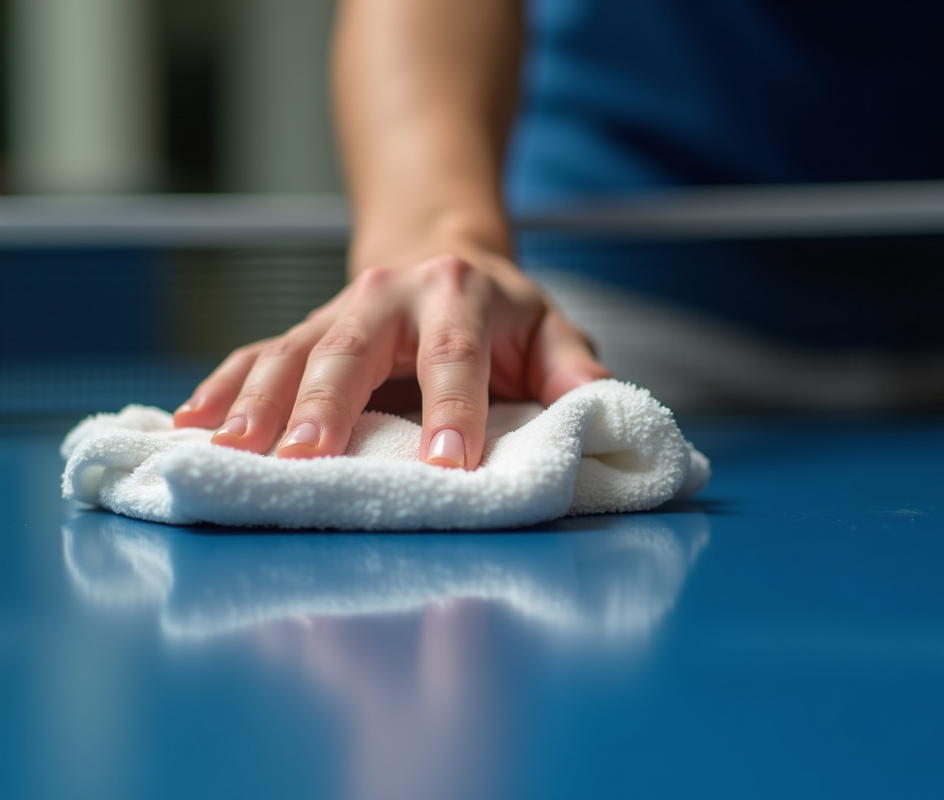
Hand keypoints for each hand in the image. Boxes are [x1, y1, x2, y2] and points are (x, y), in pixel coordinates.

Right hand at [173, 251, 609, 468]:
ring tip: (229, 451)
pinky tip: (190, 429)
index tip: (447, 464)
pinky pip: (252, 358)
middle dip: (327, 406)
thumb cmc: (501, 312)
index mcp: (458, 296)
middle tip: (308, 459)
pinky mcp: (300, 332)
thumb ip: (574, 368)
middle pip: (350, 351)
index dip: (451, 408)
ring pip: (288, 354)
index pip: (454, 356)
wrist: (438, 253)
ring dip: (257, 405)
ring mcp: (336, 314)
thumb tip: (598, 405)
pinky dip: (221, 392)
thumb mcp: (549, 329)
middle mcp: (388, 298)